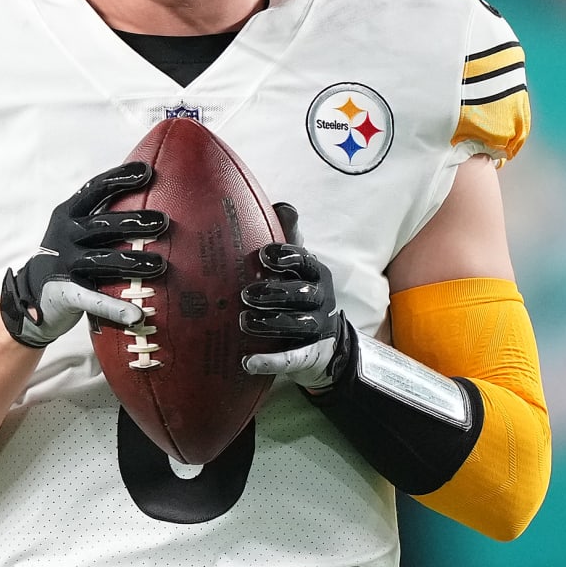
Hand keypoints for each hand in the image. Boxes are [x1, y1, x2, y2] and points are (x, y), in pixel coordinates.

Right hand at [0, 161, 168, 347]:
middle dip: (134, 221)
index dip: (120, 179)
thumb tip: (151, 193)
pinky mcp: (65, 294)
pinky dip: (116, 308)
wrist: (30, 297)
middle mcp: (64, 236)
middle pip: (102, 224)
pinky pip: (93, 300)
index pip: (95, 190)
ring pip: (102, 261)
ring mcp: (64, 265)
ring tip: (160, 264)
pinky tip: (137, 315)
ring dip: (133, 262)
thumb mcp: (77, 230)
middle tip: (163, 221)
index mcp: (68, 214)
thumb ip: (104, 215)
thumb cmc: (68, 256)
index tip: (146, 172)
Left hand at [240, 204, 349, 390]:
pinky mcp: (309, 356)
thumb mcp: (296, 267)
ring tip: (244, 322)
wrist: (322, 345)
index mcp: (315, 274)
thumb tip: (284, 204)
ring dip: (270, 324)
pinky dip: (270, 361)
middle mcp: (319, 300)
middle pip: (301, 294)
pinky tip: (248, 362)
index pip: (304, 262)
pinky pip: (291, 359)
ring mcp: (316, 330)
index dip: (286, 257)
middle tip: (246, 294)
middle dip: (274, 293)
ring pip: (298, 326)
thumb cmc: (298, 294)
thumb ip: (288, 238)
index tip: (263, 256)